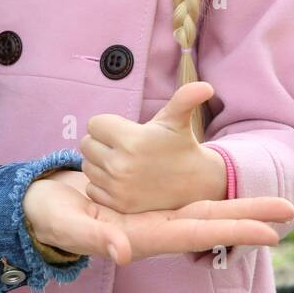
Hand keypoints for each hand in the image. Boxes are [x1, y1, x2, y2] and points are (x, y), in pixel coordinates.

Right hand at [22, 169, 293, 266]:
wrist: (42, 204)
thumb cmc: (53, 218)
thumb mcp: (70, 226)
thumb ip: (95, 238)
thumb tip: (124, 251)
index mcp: (143, 235)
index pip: (197, 233)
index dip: (233, 232)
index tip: (270, 233)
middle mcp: (156, 226)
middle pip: (211, 219)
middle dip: (249, 215)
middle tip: (288, 208)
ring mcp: (153, 213)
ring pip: (202, 207)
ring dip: (237, 204)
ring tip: (271, 201)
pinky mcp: (146, 200)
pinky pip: (184, 197)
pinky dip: (210, 194)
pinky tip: (228, 190)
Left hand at [78, 82, 226, 212]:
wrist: (195, 184)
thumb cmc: (180, 145)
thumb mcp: (179, 119)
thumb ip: (185, 98)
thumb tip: (206, 86)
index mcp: (131, 140)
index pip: (94, 124)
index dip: (108, 125)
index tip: (124, 130)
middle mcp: (121, 165)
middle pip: (86, 144)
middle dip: (101, 143)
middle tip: (123, 147)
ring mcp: (118, 188)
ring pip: (87, 166)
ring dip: (100, 163)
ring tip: (124, 162)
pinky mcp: (117, 206)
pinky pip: (91, 188)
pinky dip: (102, 184)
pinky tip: (121, 180)